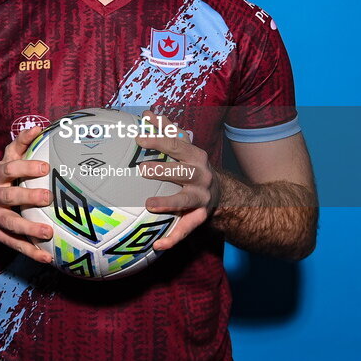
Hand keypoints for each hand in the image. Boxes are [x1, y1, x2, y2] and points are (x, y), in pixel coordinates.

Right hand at [0, 126, 53, 263]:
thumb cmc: (7, 178)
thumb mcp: (10, 159)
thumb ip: (23, 144)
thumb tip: (41, 125)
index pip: (10, 167)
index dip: (26, 166)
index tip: (45, 167)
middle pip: (8, 195)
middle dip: (27, 196)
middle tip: (48, 197)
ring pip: (9, 222)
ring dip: (28, 227)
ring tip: (48, 232)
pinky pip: (13, 243)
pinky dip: (30, 251)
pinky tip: (48, 257)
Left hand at [137, 111, 221, 250]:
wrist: (222, 194)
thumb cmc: (192, 166)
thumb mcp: (185, 148)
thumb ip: (167, 130)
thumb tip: (148, 113)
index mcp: (195, 156)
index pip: (177, 145)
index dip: (159, 140)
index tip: (138, 138)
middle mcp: (201, 176)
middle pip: (183, 171)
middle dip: (164, 170)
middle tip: (142, 168)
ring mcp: (202, 198)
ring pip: (185, 200)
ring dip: (168, 202)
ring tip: (149, 205)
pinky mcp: (200, 217)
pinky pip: (186, 229)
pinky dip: (172, 238)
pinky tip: (157, 246)